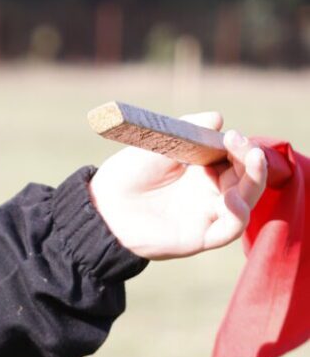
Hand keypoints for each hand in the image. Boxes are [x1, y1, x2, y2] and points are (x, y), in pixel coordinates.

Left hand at [88, 114, 267, 259]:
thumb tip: (218, 119)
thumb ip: (188, 130)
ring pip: (245, 201)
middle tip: (242, 145)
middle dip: (251, 159)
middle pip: (247, 177)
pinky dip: (238, 215)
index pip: (236, 156)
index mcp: (204, 168)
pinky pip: (229, 229)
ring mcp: (207, 214)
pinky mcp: (200, 237)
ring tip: (251, 161)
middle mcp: (211, 191)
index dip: (240, 146)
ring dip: (254, 181)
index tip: (231, 136)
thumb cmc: (127, 175)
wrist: (101, 208)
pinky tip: (233, 200)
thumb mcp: (159, 144)